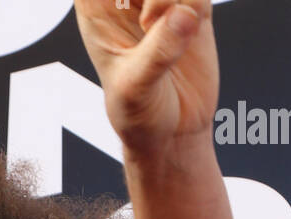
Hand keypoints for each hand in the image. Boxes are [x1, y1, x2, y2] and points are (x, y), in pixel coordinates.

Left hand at [74, 0, 217, 157]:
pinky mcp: (193, 6)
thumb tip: (184, 15)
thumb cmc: (139, 116)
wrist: (172, 134)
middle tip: (152, 19)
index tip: (145, 19)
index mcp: (96, 8)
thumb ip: (158, 51)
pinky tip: (194, 23)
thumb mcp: (137, 88)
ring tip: (178, 24)